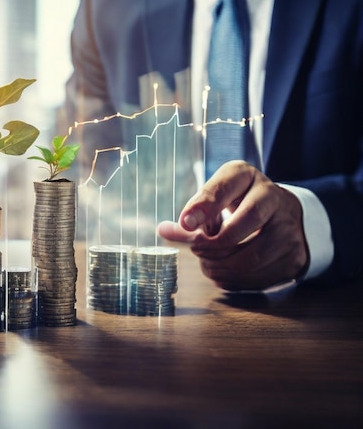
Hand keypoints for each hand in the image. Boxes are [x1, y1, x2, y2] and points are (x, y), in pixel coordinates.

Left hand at [157, 161, 308, 290]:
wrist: (282, 212)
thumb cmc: (240, 201)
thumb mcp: (218, 195)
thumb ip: (194, 211)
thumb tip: (163, 231)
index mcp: (249, 178)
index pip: (225, 190)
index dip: (204, 207)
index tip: (185, 223)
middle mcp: (276, 200)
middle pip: (240, 229)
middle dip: (211, 246)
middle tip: (196, 249)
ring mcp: (290, 231)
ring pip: (250, 260)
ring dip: (219, 267)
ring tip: (207, 262)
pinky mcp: (294, 259)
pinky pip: (258, 279)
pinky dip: (233, 280)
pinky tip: (223, 271)